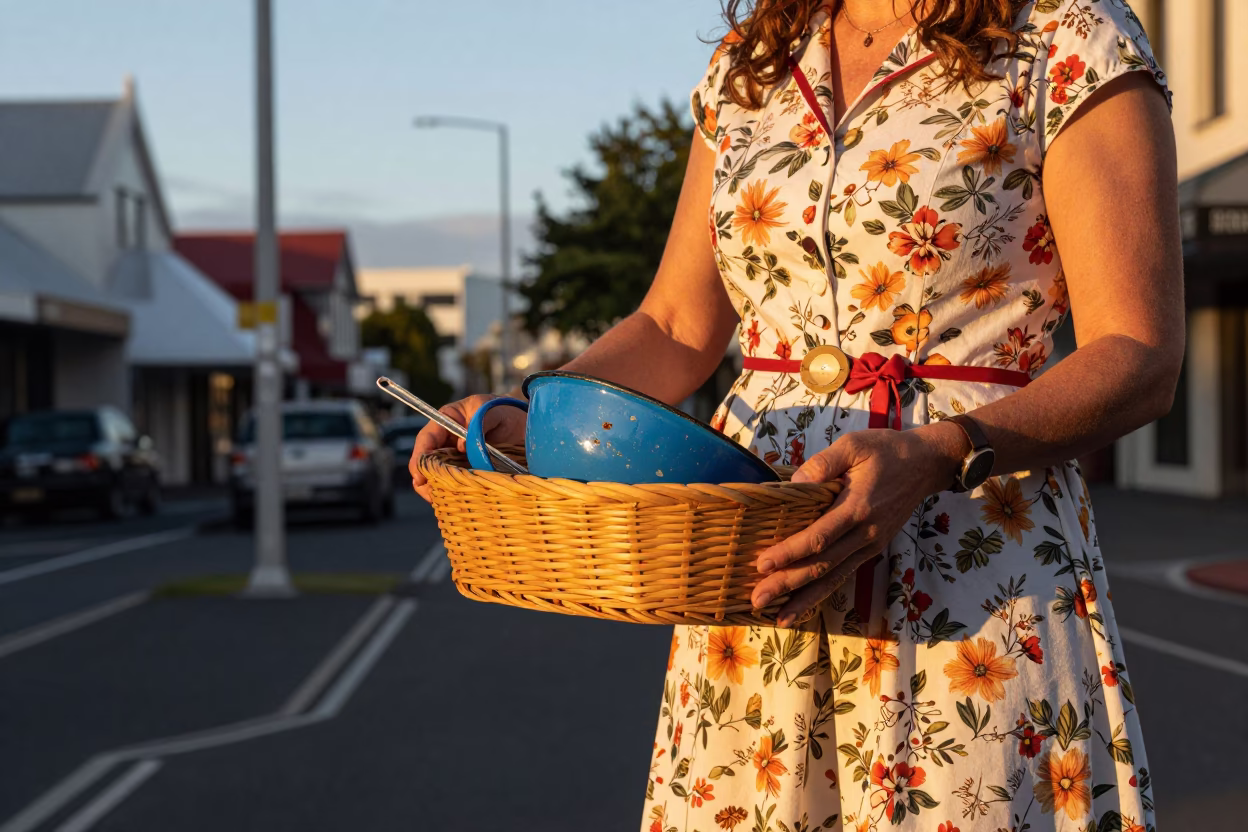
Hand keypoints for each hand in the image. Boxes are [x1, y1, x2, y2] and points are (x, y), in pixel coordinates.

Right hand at [408, 394, 527, 501]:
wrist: (522, 421)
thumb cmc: (502, 409)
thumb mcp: (489, 410)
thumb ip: (476, 426)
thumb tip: (462, 447)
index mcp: (447, 421)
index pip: (426, 439)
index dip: (419, 457)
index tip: (420, 474)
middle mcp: (447, 441)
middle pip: (427, 462)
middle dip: (425, 479)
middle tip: (430, 494)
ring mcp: (457, 457)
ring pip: (439, 476)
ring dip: (439, 489)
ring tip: (443, 500)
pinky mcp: (469, 471)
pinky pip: (457, 483)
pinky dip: (455, 493)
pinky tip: (457, 500)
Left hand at [750, 421, 966, 626]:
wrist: (927, 464)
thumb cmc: (886, 451)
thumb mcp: (853, 446)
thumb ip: (823, 463)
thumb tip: (794, 483)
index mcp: (857, 507)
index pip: (819, 538)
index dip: (790, 553)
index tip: (762, 564)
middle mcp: (865, 533)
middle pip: (822, 566)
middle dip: (788, 585)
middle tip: (757, 600)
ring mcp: (871, 544)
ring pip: (834, 578)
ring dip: (804, 599)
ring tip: (778, 618)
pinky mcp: (872, 548)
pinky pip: (844, 574)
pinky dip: (822, 593)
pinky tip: (803, 605)